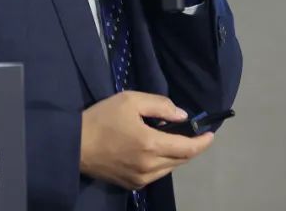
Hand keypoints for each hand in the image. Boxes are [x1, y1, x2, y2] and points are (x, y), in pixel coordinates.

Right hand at [80, 91, 214, 189]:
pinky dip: (163, 164)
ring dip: (177, 156)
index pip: (187, 148)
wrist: (75, 144)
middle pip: (181, 160)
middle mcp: (149, 167)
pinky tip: (157, 151)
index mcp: (151, 145)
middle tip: (195, 134)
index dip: (202, 142)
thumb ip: (160, 105)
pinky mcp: (131, 184)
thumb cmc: (102, 118)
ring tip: (176, 141)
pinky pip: (156, 175)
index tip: (211, 134)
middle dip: (192, 148)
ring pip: (169, 169)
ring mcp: (140, 179)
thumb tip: (182, 115)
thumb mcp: (130, 101)